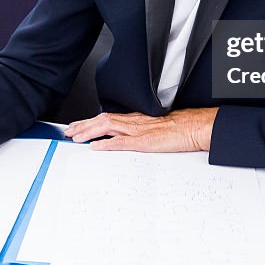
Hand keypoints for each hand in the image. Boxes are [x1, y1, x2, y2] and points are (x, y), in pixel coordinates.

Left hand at [64, 108, 218, 152]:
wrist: (196, 126)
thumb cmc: (181, 128)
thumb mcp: (157, 127)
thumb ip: (141, 131)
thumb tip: (127, 138)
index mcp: (137, 119)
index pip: (108, 117)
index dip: (90, 122)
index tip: (77, 126)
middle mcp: (135, 121)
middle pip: (103, 120)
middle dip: (83, 126)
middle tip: (68, 132)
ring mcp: (139, 131)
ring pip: (108, 127)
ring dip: (89, 132)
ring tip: (75, 137)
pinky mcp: (146, 142)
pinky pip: (122, 142)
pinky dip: (107, 144)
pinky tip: (96, 147)